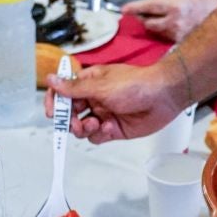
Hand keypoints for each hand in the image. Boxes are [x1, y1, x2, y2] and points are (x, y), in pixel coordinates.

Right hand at [48, 60, 186, 142]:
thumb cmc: (137, 83)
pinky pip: (97, 137)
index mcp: (90, 82)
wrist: (164, 96)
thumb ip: (74, 88)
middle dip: (69, 120)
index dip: (56, 102)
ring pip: (82, 127)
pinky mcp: (113, 129)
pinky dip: (99, 134)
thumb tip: (52, 79)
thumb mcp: (101, 85)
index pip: (64, 92)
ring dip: (84, 128)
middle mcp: (95, 98)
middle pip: (70, 113)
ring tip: (94, 124)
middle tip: (73, 123)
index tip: (53, 112)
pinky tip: (109, 127)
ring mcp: (104, 114)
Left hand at [123, 0, 216, 43]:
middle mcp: (174, 21)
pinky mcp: (181, 44)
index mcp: (174, 5)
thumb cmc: (199, 1)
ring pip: (155, 31)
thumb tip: (145, 5)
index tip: (124, 10)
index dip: (134, 8)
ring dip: (154, 25)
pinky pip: (164, 37)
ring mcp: (177, 34)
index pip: (148, 7)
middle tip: (141, 14)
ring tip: (163, 18)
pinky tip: (171, 26)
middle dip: (142, 18)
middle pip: (148, 23)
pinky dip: (163, 32)